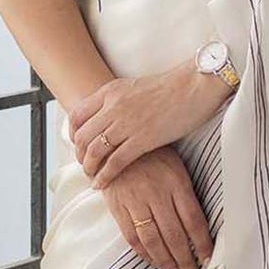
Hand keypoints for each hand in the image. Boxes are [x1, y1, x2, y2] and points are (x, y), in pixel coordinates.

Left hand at [68, 61, 229, 190]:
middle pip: (82, 136)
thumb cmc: (173, 87)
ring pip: (94, 151)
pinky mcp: (142, 139)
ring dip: (89, 167)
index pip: (77, 115)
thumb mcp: (135, 88)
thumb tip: (110, 116)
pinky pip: (114, 162)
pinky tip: (102, 184)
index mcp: (110, 91)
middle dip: (79, 154)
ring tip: (92, 177)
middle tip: (85, 165)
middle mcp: (113, 106)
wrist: (195, 85)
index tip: (78, 145)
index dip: (73, 134)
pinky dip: (104, 175)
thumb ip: (119, 100)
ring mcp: (126, 123)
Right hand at [99, 145, 214, 268]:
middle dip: (185, 259)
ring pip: (152, 239)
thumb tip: (200, 227)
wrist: (117, 143)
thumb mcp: (177, 168)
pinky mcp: (118, 207)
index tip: (207, 257)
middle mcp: (156, 193)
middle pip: (174, 234)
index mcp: (176, 182)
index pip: (194, 220)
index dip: (202, 243)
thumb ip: (186, 194)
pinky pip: (132, 236)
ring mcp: (135, 201)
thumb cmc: (154, 156)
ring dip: (165, 261)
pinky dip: (144, 253)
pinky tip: (154, 261)